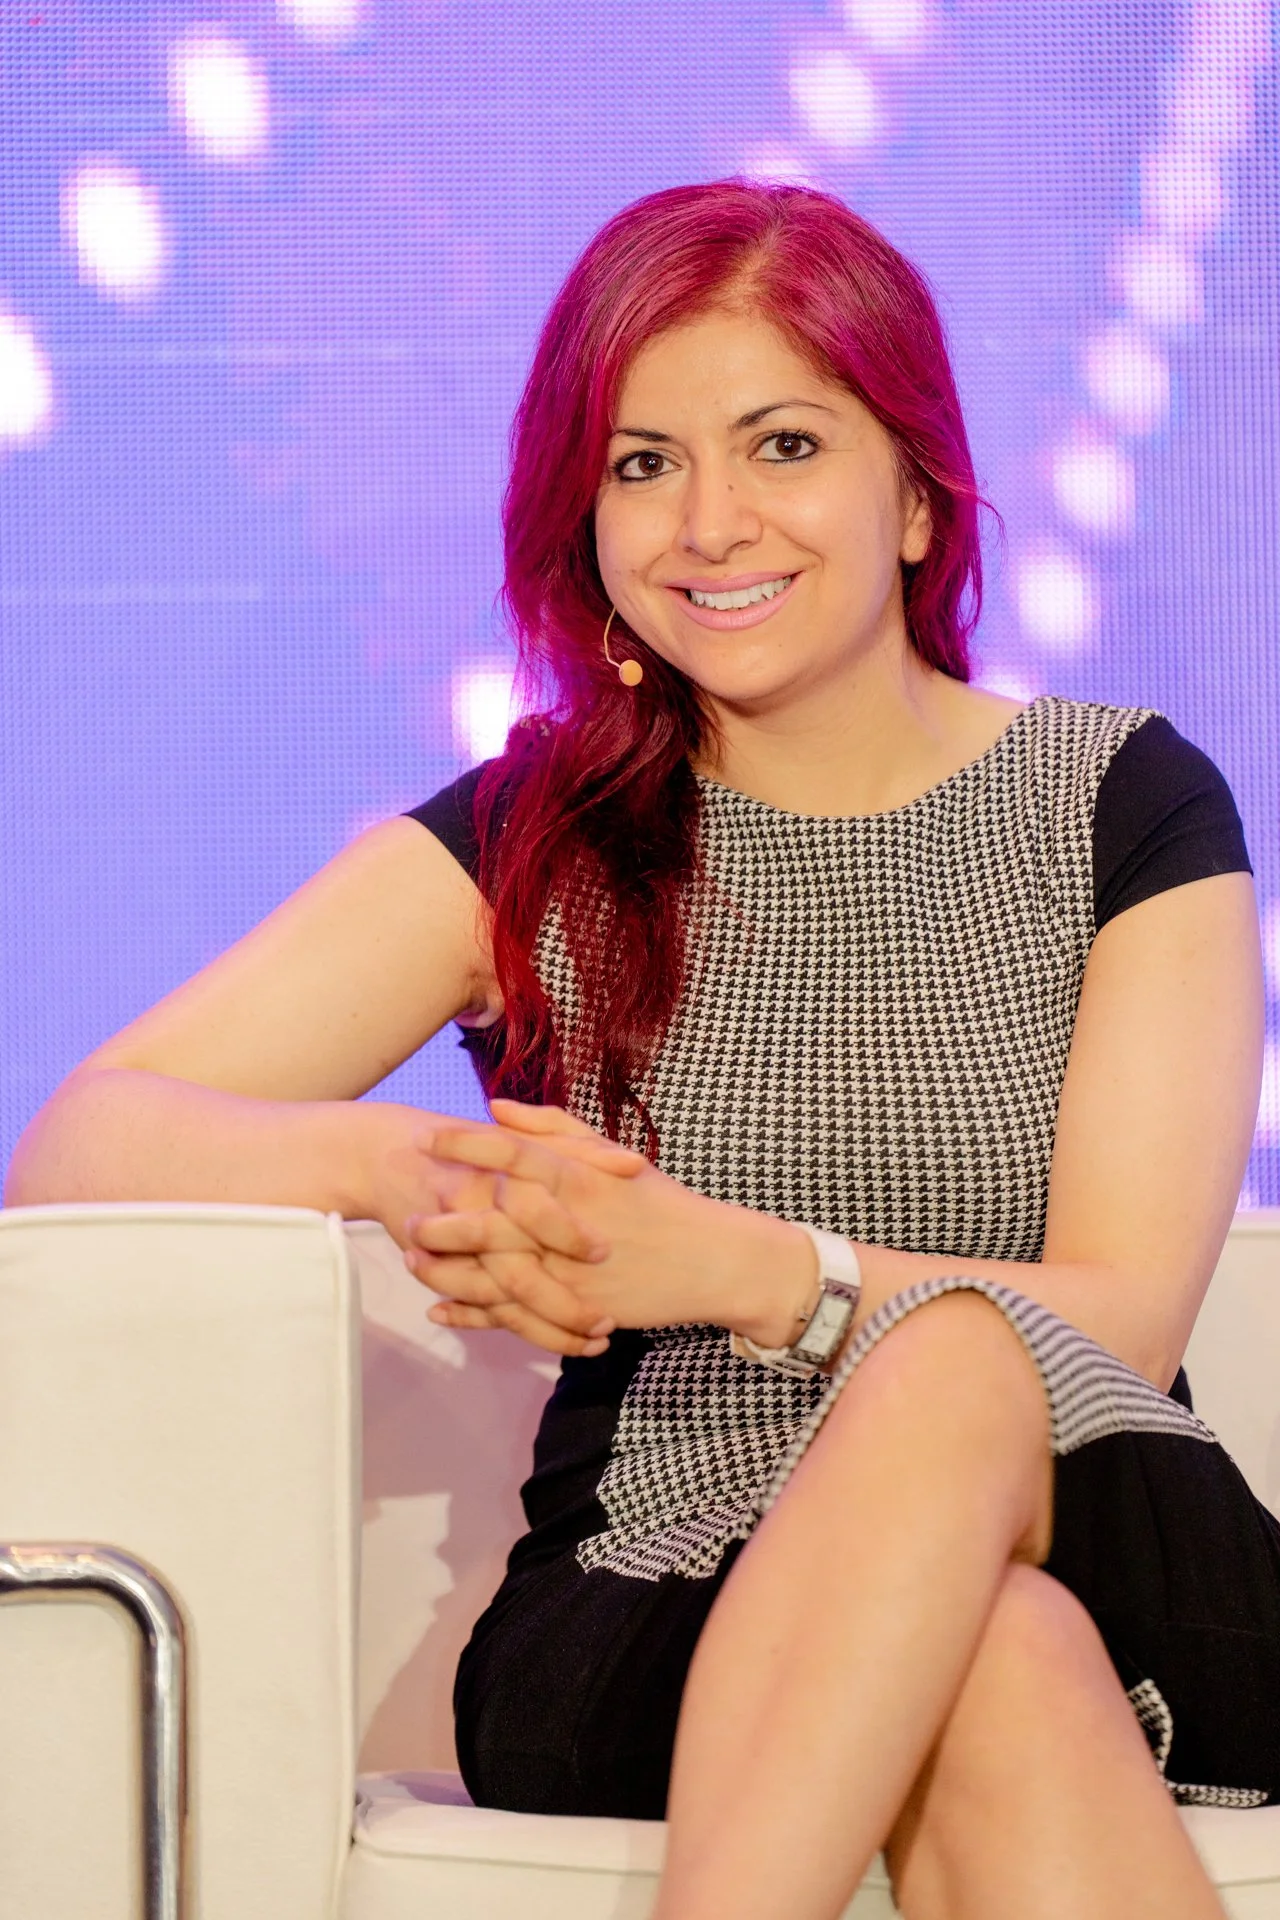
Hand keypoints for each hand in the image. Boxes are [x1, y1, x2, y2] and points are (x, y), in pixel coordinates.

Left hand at [405, 1099, 816, 1355]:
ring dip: (450, 1269)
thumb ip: (552, 1127)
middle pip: (495, 1217)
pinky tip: (439, 1310)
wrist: (709, 1260)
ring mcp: (572, 1271)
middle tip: (408, 1210)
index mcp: (579, 1176)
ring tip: (412, 1259)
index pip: (513, 1153)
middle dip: (446, 1215)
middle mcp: (571, 1222)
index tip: (427, 1136)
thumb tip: (496, 1106)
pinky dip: (474, 1316)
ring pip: (498, 1273)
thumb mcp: (609, 1153)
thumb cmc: (657, 1201)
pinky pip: (516, 1315)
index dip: (466, 1145)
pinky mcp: (576, 1310)